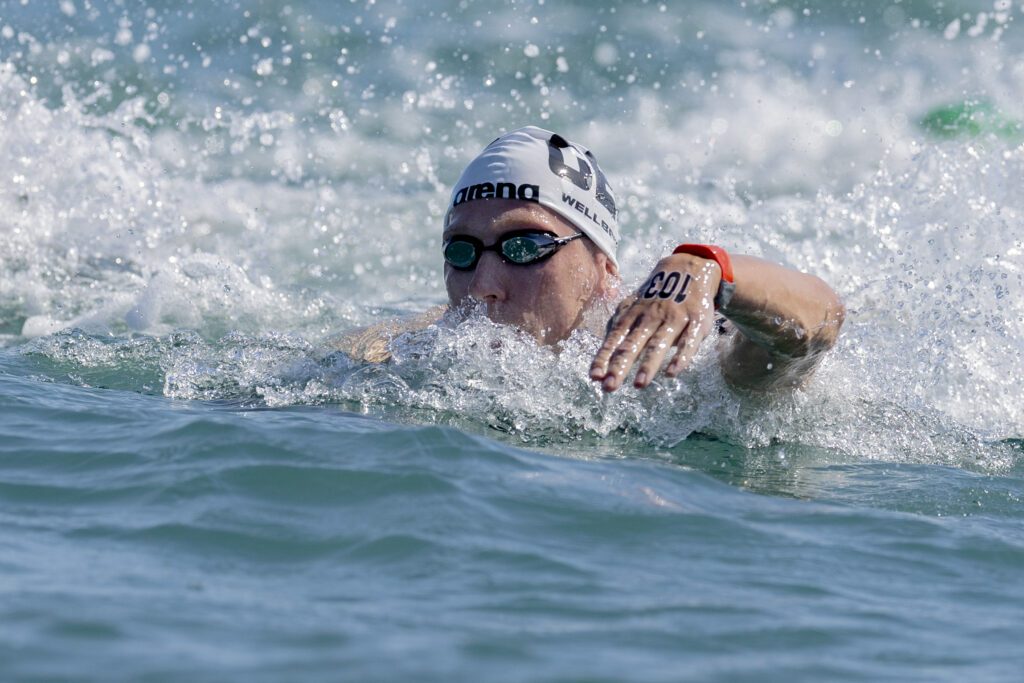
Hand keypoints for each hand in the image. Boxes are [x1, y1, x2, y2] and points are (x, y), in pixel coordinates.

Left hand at [590, 253, 721, 391]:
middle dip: (620, 366)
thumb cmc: (655, 297)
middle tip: (610, 387)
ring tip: (639, 385)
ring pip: (659, 344)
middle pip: (633, 344)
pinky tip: (673, 372)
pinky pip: (689, 341)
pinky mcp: (697, 321)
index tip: (594, 377)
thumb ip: (619, 329)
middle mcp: (651, 316)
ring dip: (648, 365)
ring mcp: (675, 318)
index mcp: (634, 314)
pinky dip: (681, 356)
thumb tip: (601, 357)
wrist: (688, 268)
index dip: (604, 357)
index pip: (615, 338)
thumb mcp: (633, 307)